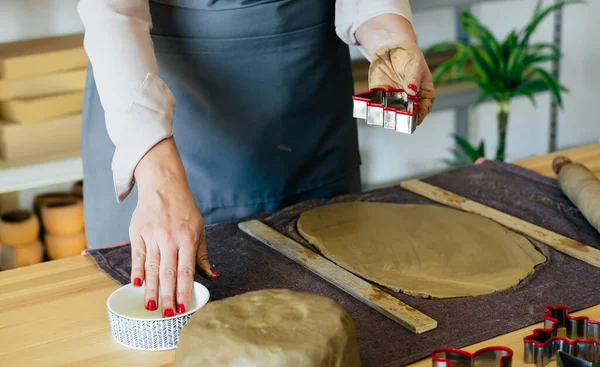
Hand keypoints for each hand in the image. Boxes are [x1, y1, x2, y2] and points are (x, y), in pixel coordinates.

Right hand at [129, 138, 216, 316]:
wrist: (163, 185)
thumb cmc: (184, 210)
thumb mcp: (199, 229)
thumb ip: (203, 255)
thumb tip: (212, 276)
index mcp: (188, 238)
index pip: (186, 270)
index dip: (184, 290)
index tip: (182, 307)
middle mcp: (170, 238)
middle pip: (168, 272)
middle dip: (167, 296)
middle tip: (166, 315)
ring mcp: (152, 235)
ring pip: (152, 267)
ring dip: (151, 289)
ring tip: (151, 307)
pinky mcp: (137, 232)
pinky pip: (137, 256)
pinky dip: (137, 271)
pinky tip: (137, 285)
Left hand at [368, 41, 434, 125]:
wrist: (390, 48)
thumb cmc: (408, 55)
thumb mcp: (415, 64)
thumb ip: (414, 77)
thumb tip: (412, 91)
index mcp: (423, 93)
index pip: (423, 108)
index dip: (419, 114)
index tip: (414, 118)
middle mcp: (408, 100)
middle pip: (406, 113)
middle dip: (401, 117)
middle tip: (397, 115)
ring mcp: (393, 99)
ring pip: (391, 112)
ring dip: (387, 115)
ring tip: (384, 114)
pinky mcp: (379, 95)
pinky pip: (376, 105)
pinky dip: (373, 109)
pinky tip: (371, 112)